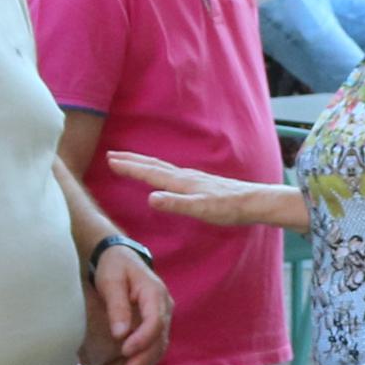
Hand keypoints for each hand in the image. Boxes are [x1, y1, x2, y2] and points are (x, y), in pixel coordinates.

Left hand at [87, 241, 173, 364]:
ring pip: (159, 345)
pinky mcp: (154, 325)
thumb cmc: (114, 266)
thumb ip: (117, 307)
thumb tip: (120, 334)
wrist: (120, 257)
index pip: (156, 321)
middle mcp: (164, 307)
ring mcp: (162, 317)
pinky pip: (153, 345)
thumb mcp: (111, 282)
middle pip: (160, 338)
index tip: (125, 350)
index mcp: (155, 293)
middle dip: (143, 360)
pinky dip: (143, 360)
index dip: (142, 339)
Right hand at [105, 150, 304, 228]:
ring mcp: (193, 178)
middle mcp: (185, 176)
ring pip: (162, 166)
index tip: (110, 160)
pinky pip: (171, 172)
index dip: (129, 167)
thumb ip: (176, 204)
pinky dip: (158, 169)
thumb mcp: (201, 209)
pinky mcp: (200, 183)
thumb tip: (151, 198)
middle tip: (111, 154)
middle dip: (132, 159)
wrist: (254, 202)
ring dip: (143, 162)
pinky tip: (163, 174)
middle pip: (153, 164)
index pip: (149, 172)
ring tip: (130, 160)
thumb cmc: (229, 208)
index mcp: (181, 182)